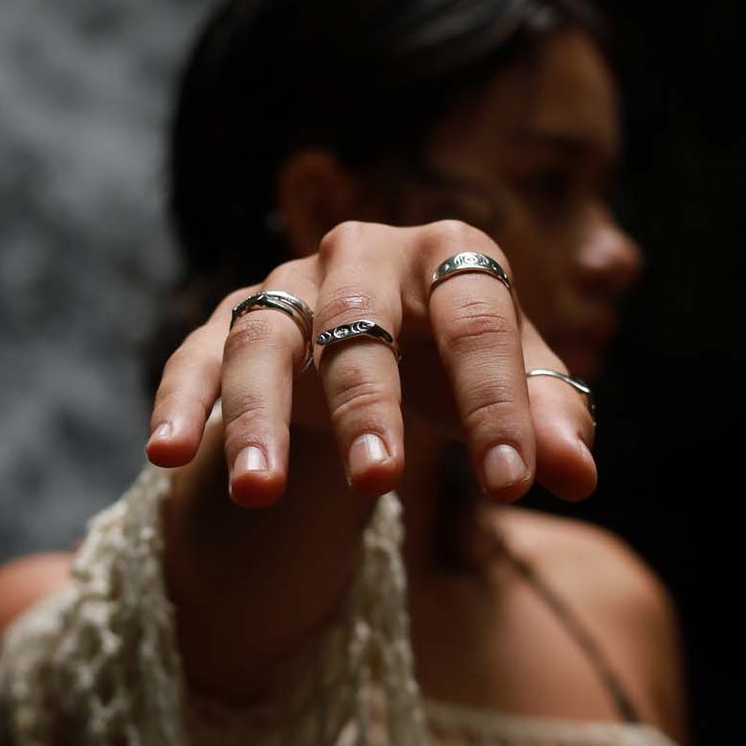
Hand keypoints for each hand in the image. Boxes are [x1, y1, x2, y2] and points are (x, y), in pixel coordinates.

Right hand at [146, 218, 597, 507]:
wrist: (374, 345)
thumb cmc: (453, 366)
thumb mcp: (511, 393)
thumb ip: (549, 426)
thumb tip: (580, 477)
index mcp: (449, 252)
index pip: (478, 321)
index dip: (498, 403)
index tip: (511, 485)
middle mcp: (362, 255)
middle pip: (360, 326)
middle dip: (368, 406)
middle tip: (381, 483)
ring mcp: (285, 289)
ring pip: (263, 343)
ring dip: (258, 417)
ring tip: (258, 493)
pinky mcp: (223, 325)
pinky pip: (193, 360)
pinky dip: (179, 404)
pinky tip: (165, 456)